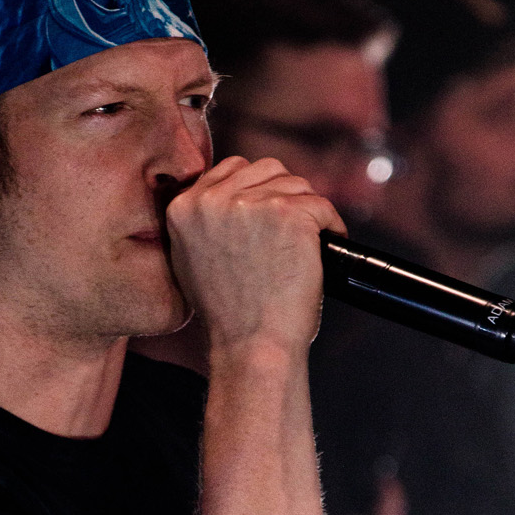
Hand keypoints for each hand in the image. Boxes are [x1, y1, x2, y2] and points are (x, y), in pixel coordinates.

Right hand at [166, 155, 345, 353]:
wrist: (250, 346)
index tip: (270, 216)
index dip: (256, 190)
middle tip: (291, 232)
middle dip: (283, 195)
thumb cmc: (227, 315)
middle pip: (266, 169)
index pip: (230, 169)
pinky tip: (324, 250)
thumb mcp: (191, 260)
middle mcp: (212, 199)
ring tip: (305, 246)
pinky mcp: (289, 213)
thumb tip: (233, 198)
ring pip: (296, 184)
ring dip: (307, 211)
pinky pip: (322, 205)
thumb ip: (205, 222)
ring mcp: (251, 204)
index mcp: (183, 208)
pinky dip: (331, 227)